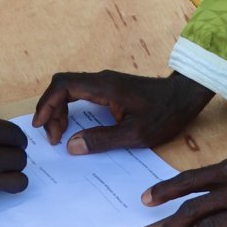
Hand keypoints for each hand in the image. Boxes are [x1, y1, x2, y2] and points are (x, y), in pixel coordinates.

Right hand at [33, 70, 212, 152]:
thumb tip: (71, 146)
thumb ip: (102, 140)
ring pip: (70, 89)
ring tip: (60, 135)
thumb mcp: (136, 135)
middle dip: (50, 110)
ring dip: (60, 110)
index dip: (46, 104)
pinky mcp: (110, 88)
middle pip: (62, 86)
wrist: (186, 97)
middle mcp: (101, 80)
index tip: (41, 126)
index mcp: (105, 87)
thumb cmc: (166, 114)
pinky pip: (81, 93)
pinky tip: (74, 127)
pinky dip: (70, 109)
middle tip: (52, 137)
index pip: (63, 86)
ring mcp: (105, 82)